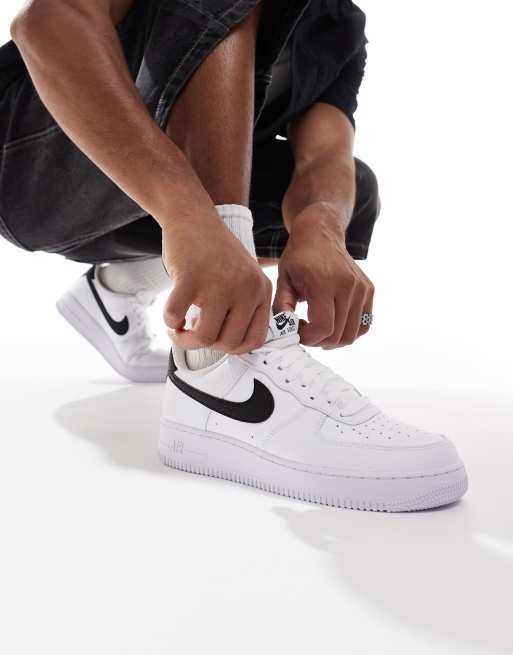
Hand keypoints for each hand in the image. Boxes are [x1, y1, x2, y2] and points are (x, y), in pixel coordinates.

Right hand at [163, 212, 271, 352]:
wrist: (193, 216)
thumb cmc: (213, 250)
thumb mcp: (243, 277)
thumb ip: (243, 307)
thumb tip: (226, 345)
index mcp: (261, 290)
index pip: (255, 340)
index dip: (231, 347)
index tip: (217, 340)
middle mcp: (246, 288)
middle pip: (229, 343)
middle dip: (206, 346)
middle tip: (191, 334)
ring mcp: (220, 284)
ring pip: (204, 337)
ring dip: (184, 340)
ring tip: (177, 328)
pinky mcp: (191, 278)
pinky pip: (176, 317)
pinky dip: (169, 322)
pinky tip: (171, 315)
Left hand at [274, 204, 373, 347]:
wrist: (320, 234)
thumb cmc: (299, 257)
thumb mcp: (282, 280)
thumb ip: (281, 307)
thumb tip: (285, 332)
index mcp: (324, 283)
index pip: (323, 328)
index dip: (308, 338)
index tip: (297, 330)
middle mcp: (347, 286)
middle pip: (337, 335)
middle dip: (318, 341)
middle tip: (305, 331)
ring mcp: (361, 288)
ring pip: (352, 334)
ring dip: (333, 340)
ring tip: (318, 328)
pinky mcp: (368, 290)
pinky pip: (363, 325)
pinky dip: (349, 332)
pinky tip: (333, 325)